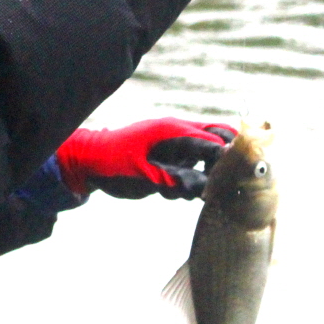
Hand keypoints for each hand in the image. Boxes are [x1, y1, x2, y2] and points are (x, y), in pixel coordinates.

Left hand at [55, 119, 236, 199]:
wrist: (90, 164)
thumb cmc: (114, 166)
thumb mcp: (144, 176)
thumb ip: (176, 180)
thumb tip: (206, 188)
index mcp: (174, 131)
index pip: (215, 143)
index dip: (229, 162)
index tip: (233, 184)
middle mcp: (180, 134)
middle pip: (220, 140)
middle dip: (223, 165)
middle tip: (214, 188)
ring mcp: (177, 146)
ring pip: (209, 157)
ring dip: (204, 177)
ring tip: (177, 190)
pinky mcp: (172, 159)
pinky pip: (194, 168)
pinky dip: (189, 182)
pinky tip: (167, 191)